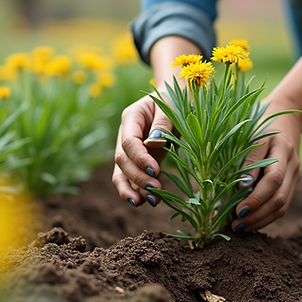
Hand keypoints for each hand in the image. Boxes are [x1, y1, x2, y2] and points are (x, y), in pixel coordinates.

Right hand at [111, 92, 175, 207]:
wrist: (178, 98)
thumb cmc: (174, 100)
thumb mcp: (171, 107)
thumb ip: (162, 125)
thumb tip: (152, 144)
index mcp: (131, 118)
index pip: (128, 142)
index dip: (139, 158)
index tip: (154, 170)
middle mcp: (126, 135)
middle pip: (122, 160)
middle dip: (137, 177)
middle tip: (156, 189)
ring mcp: (132, 150)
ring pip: (122, 173)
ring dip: (133, 189)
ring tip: (150, 203)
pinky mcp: (141, 160)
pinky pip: (134, 178)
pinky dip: (141, 190)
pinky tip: (153, 201)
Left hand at [228, 44, 301, 231]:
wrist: (286, 114)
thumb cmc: (261, 122)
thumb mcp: (251, 133)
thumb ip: (247, 159)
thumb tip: (240, 187)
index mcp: (282, 148)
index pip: (272, 179)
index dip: (255, 198)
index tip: (236, 210)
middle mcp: (292, 164)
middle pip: (279, 197)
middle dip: (256, 215)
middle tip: (235, 225)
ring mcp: (294, 174)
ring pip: (282, 205)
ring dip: (261, 220)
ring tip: (239, 228)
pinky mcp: (292, 182)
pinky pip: (282, 204)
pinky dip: (266, 216)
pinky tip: (250, 222)